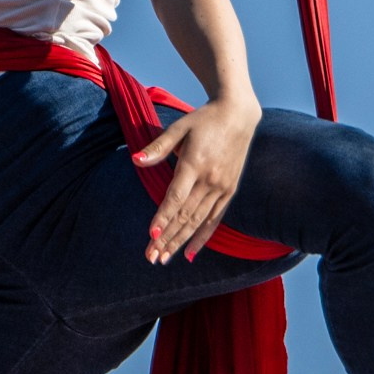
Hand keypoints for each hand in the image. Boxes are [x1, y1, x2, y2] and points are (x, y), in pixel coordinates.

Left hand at [132, 91, 259, 262]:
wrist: (238, 115)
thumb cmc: (203, 120)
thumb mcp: (179, 128)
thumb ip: (158, 147)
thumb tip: (135, 159)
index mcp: (195, 163)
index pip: (176, 197)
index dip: (163, 217)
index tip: (152, 236)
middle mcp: (210, 179)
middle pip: (185, 215)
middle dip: (167, 238)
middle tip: (150, 257)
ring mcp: (222, 187)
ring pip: (198, 222)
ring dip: (180, 242)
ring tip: (163, 259)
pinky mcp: (229, 190)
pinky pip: (214, 220)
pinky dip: (202, 238)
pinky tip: (189, 254)